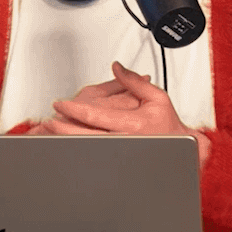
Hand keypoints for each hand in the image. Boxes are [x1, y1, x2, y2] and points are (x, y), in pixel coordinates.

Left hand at [35, 62, 211, 166]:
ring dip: (67, 142)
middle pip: (85, 136)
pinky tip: (67, 148)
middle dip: (63, 129)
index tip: (60, 104)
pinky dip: (79, 153)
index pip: (96, 115)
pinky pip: (96, 159)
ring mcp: (120, 155)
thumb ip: (133, 82)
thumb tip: (117, 67)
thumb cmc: (170, 128)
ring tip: (51, 134)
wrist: (183, 153)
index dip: (74, 109)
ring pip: (88, 149)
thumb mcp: (157, 99)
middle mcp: (124, 141)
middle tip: (48, 121)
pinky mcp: (119, 164)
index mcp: (132, 123)